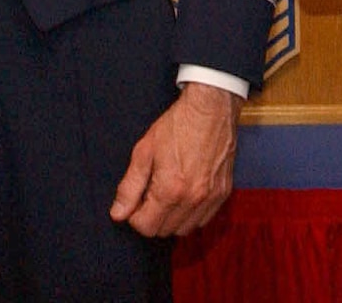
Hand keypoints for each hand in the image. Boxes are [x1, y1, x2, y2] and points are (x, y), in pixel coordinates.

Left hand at [109, 82, 241, 236]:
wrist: (211, 108)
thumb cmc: (176, 125)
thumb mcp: (144, 151)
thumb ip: (130, 187)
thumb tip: (117, 213)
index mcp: (170, 190)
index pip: (145, 227)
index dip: (134, 216)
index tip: (135, 200)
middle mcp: (193, 200)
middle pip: (164, 231)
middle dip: (151, 218)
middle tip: (149, 194)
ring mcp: (211, 198)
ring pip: (184, 229)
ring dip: (171, 219)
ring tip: (166, 193)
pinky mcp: (224, 194)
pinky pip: (203, 220)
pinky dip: (190, 214)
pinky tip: (184, 194)